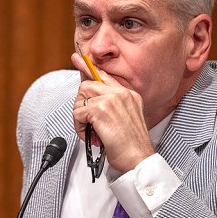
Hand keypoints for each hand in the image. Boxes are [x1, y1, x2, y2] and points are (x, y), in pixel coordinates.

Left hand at [71, 52, 154, 173]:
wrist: (138, 159)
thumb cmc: (132, 146)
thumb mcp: (126, 120)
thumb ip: (112, 107)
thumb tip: (91, 104)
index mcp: (129, 94)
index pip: (105, 75)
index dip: (88, 67)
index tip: (78, 58)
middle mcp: (121, 93)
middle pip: (87, 86)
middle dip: (81, 105)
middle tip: (88, 123)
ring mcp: (111, 99)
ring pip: (80, 99)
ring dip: (80, 118)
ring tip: (92, 131)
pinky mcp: (100, 110)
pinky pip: (78, 113)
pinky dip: (79, 127)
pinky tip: (92, 136)